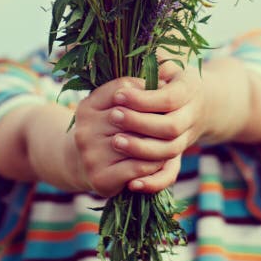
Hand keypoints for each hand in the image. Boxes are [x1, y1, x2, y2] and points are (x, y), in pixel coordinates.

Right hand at [68, 76, 168, 197]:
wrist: (86, 166)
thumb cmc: (109, 128)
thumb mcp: (113, 104)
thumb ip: (132, 89)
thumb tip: (161, 82)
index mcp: (88, 106)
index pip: (123, 89)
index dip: (146, 90)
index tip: (163, 89)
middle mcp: (84, 130)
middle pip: (131, 117)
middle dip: (156, 116)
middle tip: (176, 114)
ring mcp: (90, 155)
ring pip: (137, 143)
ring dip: (159, 141)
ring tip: (173, 136)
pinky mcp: (101, 178)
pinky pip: (138, 166)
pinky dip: (154, 163)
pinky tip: (162, 158)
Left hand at [106, 60, 207, 193]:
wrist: (206, 103)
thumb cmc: (176, 79)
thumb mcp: (169, 65)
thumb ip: (152, 62)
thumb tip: (129, 53)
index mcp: (190, 90)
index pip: (169, 98)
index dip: (143, 99)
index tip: (118, 94)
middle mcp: (192, 116)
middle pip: (169, 126)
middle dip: (139, 123)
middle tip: (113, 117)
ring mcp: (187, 138)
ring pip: (169, 151)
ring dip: (141, 148)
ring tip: (115, 141)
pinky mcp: (179, 156)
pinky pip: (170, 175)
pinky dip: (153, 182)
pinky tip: (131, 183)